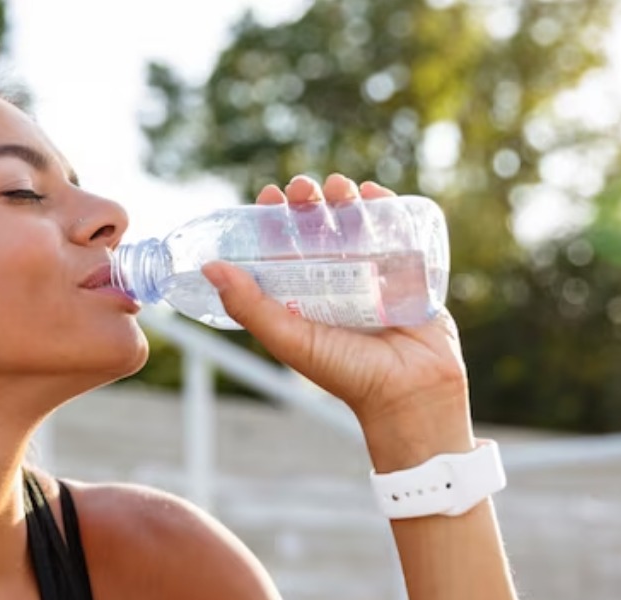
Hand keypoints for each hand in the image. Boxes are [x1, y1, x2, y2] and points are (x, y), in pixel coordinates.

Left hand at [201, 174, 473, 470]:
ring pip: (356, 225)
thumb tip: (210, 267)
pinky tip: (374, 194)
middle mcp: (337, 283)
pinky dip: (386, 209)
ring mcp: (373, 276)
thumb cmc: (346, 373)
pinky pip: (397, 233)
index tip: (267, 196)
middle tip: (303, 188)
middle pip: (320, 230)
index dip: (274, 220)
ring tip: (339, 186)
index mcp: (304, 296)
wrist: (410, 392)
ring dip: (346, 200)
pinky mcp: (408, 274)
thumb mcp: (288, 338)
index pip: (284, 248)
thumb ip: (249, 306)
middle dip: (310, 203)